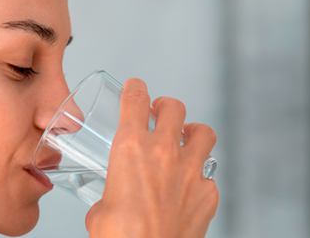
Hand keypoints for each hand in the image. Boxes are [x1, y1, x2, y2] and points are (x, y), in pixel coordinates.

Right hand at [85, 78, 218, 237]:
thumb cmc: (120, 237)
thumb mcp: (100, 208)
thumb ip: (109, 194)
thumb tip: (111, 201)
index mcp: (130, 149)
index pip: (135, 99)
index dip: (135, 87)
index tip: (135, 86)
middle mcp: (164, 153)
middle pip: (174, 107)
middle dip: (165, 106)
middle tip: (159, 113)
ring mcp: (191, 172)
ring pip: (204, 133)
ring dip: (193, 132)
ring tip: (186, 138)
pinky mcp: (208, 194)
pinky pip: (209, 175)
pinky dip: (200, 177)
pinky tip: (189, 186)